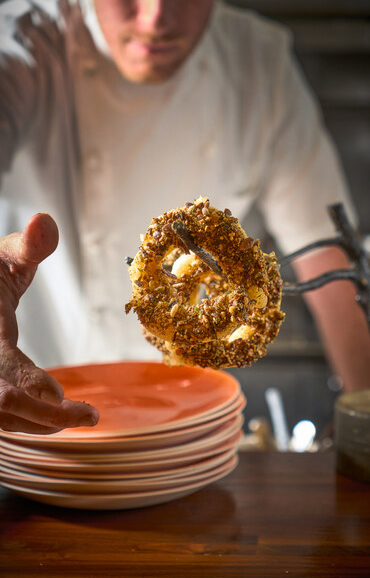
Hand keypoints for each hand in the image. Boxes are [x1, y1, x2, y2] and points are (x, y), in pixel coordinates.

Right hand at [0, 214, 98, 433]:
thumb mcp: (4, 257)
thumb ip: (28, 246)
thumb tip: (45, 220)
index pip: (6, 372)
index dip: (38, 391)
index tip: (76, 404)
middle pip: (3, 407)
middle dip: (45, 418)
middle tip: (87, 416)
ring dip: (37, 422)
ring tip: (76, 414)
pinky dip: (23, 419)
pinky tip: (49, 410)